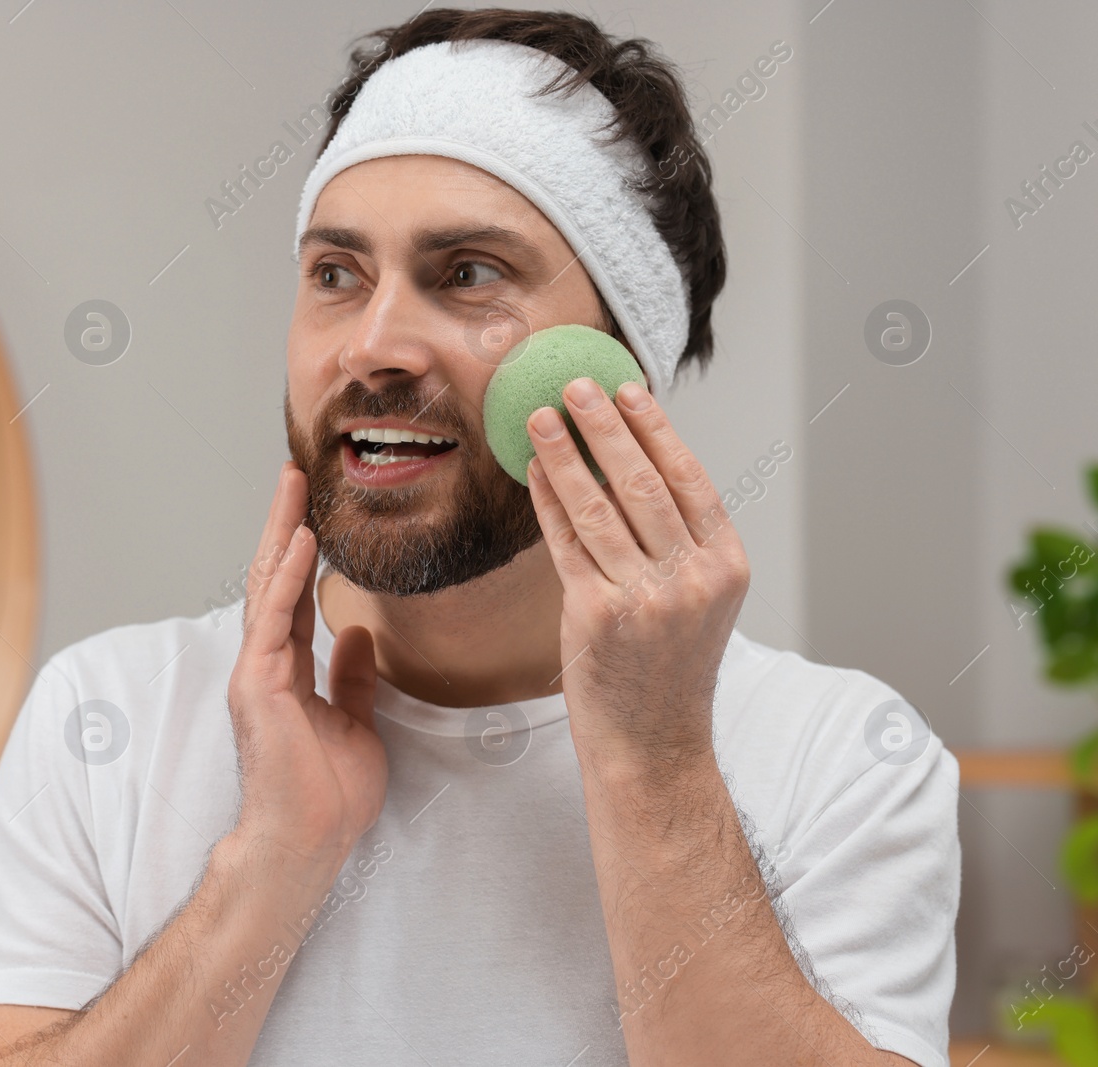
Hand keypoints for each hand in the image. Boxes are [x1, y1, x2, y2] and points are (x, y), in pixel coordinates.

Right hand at [226, 462, 387, 883]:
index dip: (302, 552)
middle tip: (295, 475)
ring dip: (281, 532)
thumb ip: (352, 677)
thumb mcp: (357, 723)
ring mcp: (256, 672)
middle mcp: (265, 664)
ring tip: (293, 486)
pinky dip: (287, 577)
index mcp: (287, 672)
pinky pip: (273, 619)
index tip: (313, 509)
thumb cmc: (328, 796)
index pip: (293, 598)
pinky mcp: (257, 684)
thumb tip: (360, 633)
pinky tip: (300, 540)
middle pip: (273, 579)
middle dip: (283, 524)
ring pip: (267, 587)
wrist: (309, 842)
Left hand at [524, 378, 749, 768]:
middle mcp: (693, 578)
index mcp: (726, 565)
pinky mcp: (599, 616)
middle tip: (575, 386)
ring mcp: (646, 598)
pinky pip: (566, 543)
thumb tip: (625, 464)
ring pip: (599, 506)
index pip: (689, 478)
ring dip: (565, 454)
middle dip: (604, 426)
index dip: (655, 428)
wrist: (653, 744)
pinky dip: (548, 502)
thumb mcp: (695, 600)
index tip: (626, 389)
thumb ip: (674, 540)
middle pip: (643, 482)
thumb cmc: (666, 668)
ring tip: (539, 417)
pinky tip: (534, 472)